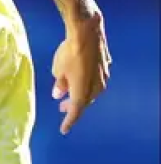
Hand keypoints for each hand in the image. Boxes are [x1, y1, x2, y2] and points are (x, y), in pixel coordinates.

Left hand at [51, 11, 110, 134]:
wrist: (87, 33)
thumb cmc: (69, 53)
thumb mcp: (58, 70)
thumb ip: (59, 85)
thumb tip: (59, 94)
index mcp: (83, 92)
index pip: (76, 111)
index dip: (69, 121)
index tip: (63, 130)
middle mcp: (97, 88)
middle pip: (84, 101)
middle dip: (73, 106)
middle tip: (61, 108)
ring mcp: (103, 77)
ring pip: (92, 91)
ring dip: (80, 94)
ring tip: (68, 93)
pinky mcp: (105, 67)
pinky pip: (95, 80)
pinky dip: (86, 83)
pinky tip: (79, 78)